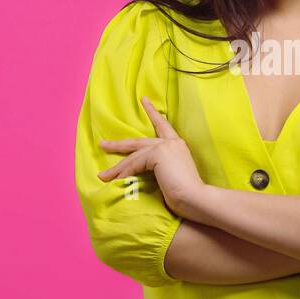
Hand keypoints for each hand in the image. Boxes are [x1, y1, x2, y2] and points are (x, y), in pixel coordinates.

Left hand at [98, 96, 205, 216]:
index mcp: (177, 146)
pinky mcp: (158, 154)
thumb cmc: (187, 195)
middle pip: (138, 142)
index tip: (144, 100)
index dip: (153, 113)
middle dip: (118, 144)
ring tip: (103, 176)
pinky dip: (124, 173)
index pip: (162, 126)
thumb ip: (160, 171)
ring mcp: (165, 146)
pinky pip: (135, 163)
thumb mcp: (170, 178)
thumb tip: (140, 177)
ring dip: (117, 168)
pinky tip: (117, 182)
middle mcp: (172, 143)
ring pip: (134, 155)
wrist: (196, 198)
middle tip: (103, 144)